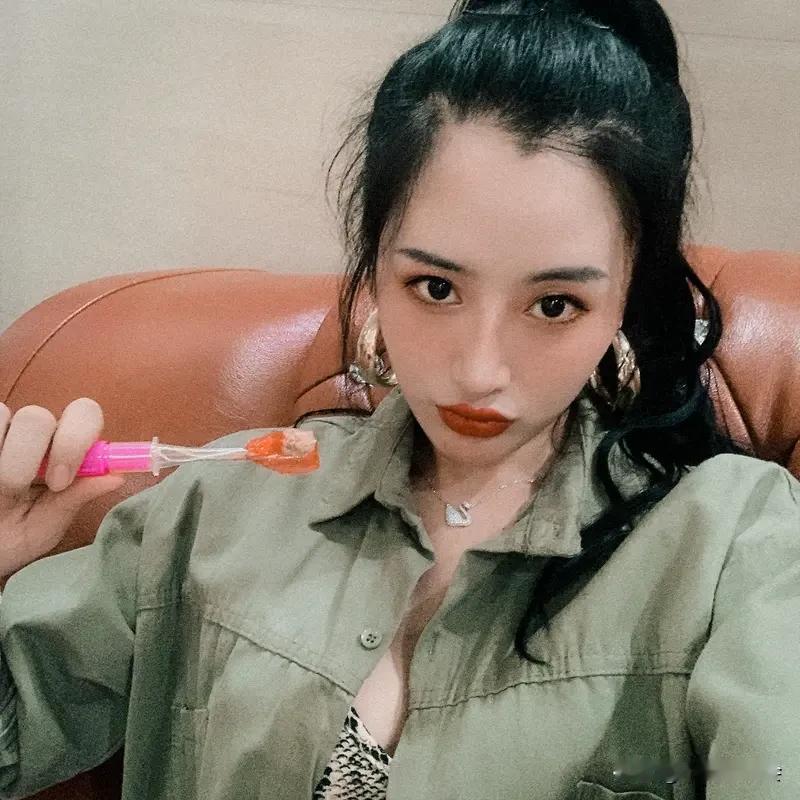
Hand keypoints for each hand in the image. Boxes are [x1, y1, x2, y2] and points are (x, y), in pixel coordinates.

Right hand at [0, 398, 124, 579]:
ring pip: (8, 416)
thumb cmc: (13, 536)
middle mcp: (34, 434)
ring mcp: (2, 432)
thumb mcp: (48, 524)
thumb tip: (117, 477)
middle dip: (34, 454)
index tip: (62, 480)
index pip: (84, 414)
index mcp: (64, 449)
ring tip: (3, 490)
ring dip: (9, 458)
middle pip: (38, 416)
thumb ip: (77, 497)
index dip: (76, 437)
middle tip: (29, 487)